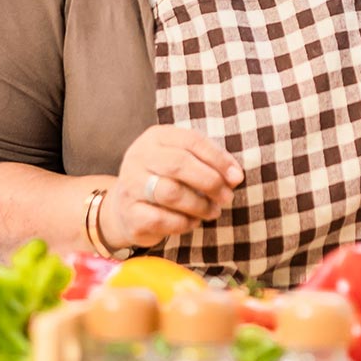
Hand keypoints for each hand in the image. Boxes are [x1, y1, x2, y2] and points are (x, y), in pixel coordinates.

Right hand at [102, 126, 243, 250]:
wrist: (124, 208)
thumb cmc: (164, 180)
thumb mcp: (184, 162)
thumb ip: (208, 163)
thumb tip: (235, 176)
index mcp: (156, 137)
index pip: (192, 141)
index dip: (218, 159)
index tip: (236, 177)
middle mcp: (139, 157)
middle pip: (179, 164)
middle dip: (210, 182)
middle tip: (227, 197)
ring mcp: (130, 185)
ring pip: (171, 193)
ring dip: (199, 205)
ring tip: (213, 212)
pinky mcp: (129, 213)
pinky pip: (161, 219)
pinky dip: (183, 223)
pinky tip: (191, 222)